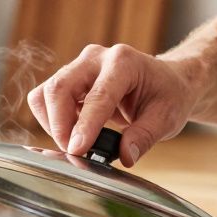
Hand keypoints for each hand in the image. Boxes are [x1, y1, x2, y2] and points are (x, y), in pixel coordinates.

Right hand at [28, 44, 198, 165]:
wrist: (168, 81)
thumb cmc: (169, 95)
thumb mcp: (167, 118)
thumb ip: (145, 137)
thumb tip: (126, 157)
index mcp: (123, 63)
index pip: (97, 96)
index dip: (84, 125)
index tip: (76, 150)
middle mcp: (96, 58)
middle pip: (60, 88)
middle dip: (60, 125)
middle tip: (73, 153)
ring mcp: (80, 66)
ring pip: (47, 92)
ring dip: (53, 123)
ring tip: (74, 145)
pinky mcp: (72, 78)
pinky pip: (48, 97)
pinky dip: (52, 120)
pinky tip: (72, 135)